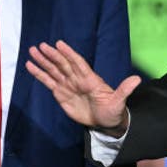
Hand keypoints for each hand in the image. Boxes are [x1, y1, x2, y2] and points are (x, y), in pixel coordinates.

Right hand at [25, 40, 140, 135]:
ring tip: (32, 51)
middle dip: (52, 55)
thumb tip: (137, 79)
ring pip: (53, 70)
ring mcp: (68, 85)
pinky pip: (48, 81)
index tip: (59, 44)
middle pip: (62, 64)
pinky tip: (30, 65)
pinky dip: (39, 74)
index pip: (78, 63)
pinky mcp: (61, 93)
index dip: (69, 54)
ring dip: (43, 61)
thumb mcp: (119, 102)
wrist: (105, 122)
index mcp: (90, 79)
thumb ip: (124, 90)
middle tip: (40, 46)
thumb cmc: (113, 111)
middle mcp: (77, 79)